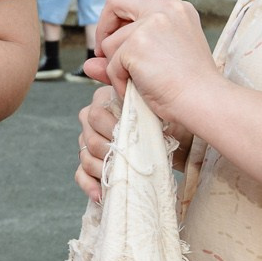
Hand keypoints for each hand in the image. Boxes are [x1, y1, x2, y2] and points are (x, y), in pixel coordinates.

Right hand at [74, 80, 195, 201]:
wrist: (180, 143)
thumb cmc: (165, 120)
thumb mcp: (149, 100)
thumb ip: (125, 83)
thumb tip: (94, 66)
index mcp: (103, 102)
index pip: (94, 115)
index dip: (111, 129)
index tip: (130, 137)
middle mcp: (93, 123)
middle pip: (88, 139)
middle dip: (109, 152)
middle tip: (129, 157)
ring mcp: (91, 145)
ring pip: (85, 158)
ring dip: (103, 170)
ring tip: (121, 176)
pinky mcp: (95, 165)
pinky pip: (81, 175)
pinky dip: (90, 185)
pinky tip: (100, 194)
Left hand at [90, 0, 225, 135]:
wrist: (204, 102)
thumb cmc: (188, 88)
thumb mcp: (156, 63)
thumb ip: (122, 57)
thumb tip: (87, 64)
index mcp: (176, 8)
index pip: (131, 0)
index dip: (116, 20)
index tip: (113, 43)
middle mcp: (164, 9)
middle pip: (114, 1)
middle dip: (102, 29)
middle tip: (103, 56)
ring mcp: (151, 24)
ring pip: (110, 44)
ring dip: (116, 69)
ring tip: (138, 85)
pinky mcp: (137, 44)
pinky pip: (111, 65)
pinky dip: (118, 82)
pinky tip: (139, 92)